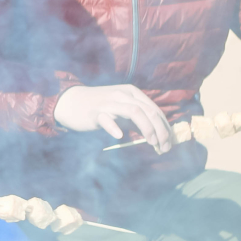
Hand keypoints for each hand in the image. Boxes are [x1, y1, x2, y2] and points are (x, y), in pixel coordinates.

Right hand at [54, 84, 172, 152]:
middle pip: (148, 111)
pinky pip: (106, 119)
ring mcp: (109, 102)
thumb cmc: (99, 108)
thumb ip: (137, 119)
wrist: (71, 102)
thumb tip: (157, 136)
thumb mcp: (121, 110)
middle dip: (161, 131)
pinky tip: (119, 136)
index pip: (155, 109)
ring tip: (152, 143)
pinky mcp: (95, 112)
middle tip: (165, 147)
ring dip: (147, 129)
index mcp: (132, 93)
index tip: (169, 143)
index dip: (165, 127)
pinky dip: (114, 127)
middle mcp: (123, 95)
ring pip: (134, 112)